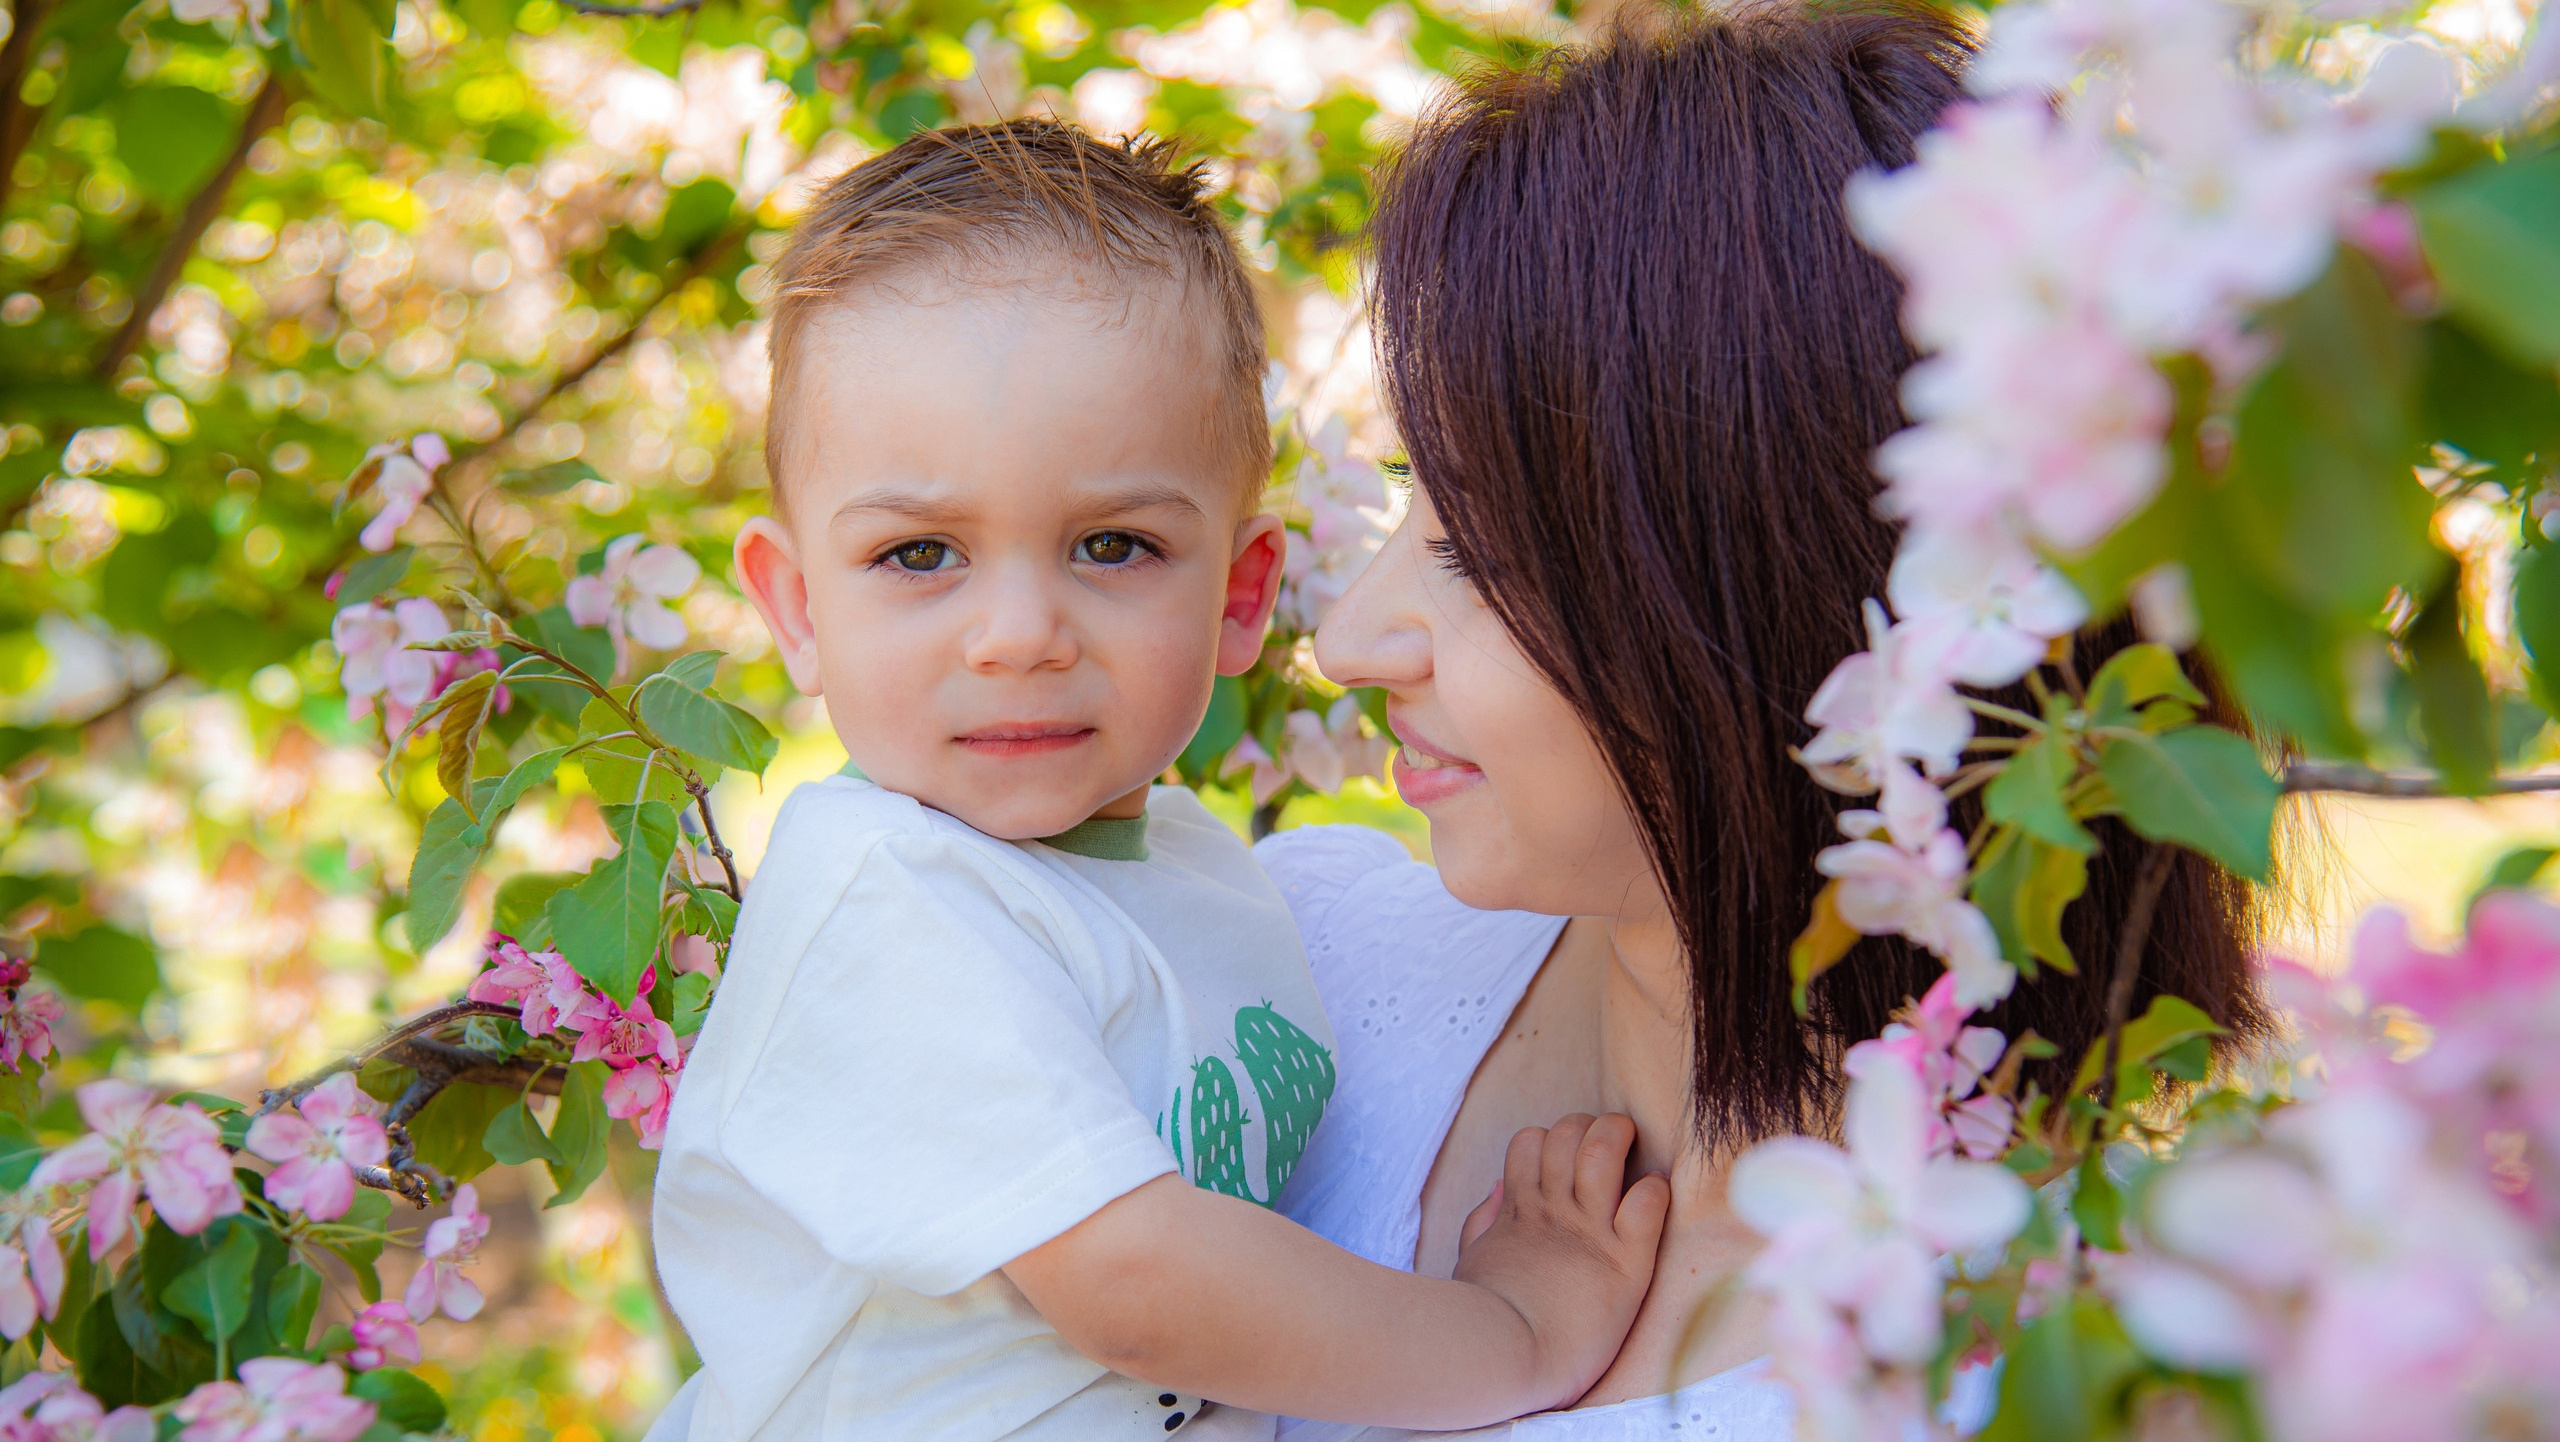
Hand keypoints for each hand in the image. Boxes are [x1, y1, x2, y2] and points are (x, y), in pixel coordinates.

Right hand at [1452, 1113, 1670, 1411]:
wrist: (1506, 1359)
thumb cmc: (1486, 1323)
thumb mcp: (1474, 1261)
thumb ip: (1485, 1221)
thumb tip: (1499, 1189)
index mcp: (1520, 1212)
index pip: (1531, 1142)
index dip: (1550, 1140)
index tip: (1566, 1159)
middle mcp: (1554, 1211)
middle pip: (1568, 1133)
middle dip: (1588, 1127)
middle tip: (1604, 1141)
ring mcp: (1589, 1232)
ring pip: (1603, 1148)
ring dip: (1618, 1137)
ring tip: (1630, 1146)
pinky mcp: (1626, 1261)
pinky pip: (1647, 1201)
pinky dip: (1655, 1190)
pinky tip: (1654, 1197)